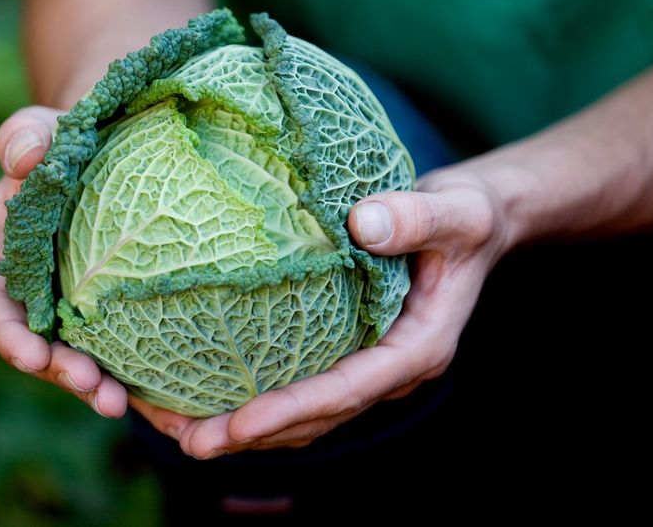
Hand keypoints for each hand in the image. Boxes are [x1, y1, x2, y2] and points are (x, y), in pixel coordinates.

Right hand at [0, 106, 128, 417]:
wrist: (100, 147)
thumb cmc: (59, 137)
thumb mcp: (38, 128)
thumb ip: (23, 136)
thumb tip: (22, 157)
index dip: (10, 337)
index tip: (33, 357)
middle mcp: (24, 293)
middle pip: (34, 347)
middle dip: (59, 374)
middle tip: (95, 391)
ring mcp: (62, 307)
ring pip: (71, 358)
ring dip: (92, 386)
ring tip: (120, 405)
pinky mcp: (99, 312)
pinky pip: (110, 348)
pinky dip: (127, 375)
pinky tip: (159, 397)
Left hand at [149, 167, 511, 458]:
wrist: (474, 225)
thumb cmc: (464, 218)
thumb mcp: (454, 211)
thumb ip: (418, 216)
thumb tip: (364, 222)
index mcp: (415, 349)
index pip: (345, 391)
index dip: (291, 410)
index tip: (238, 424)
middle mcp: (388, 371)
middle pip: (314, 418)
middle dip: (251, 435)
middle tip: (189, 442)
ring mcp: (367, 367)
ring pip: (302, 414)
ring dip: (243, 427)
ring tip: (179, 429)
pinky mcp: (348, 352)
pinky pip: (298, 385)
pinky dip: (252, 394)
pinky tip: (203, 388)